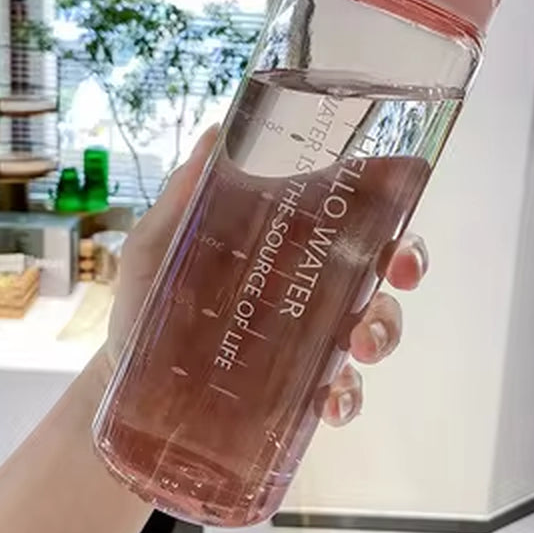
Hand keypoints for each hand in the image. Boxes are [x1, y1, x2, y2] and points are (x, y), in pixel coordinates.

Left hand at [108, 125, 427, 426]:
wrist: (127, 387)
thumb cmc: (145, 306)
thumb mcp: (155, 246)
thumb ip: (183, 197)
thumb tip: (216, 133)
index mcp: (284, 243)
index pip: (348, 209)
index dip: (387, 192)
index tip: (407, 180)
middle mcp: (310, 286)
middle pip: (381, 263)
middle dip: (407, 259)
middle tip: (401, 268)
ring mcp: (312, 341)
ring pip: (375, 324)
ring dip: (385, 329)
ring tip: (361, 345)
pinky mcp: (303, 393)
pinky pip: (345, 392)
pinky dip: (350, 396)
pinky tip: (331, 399)